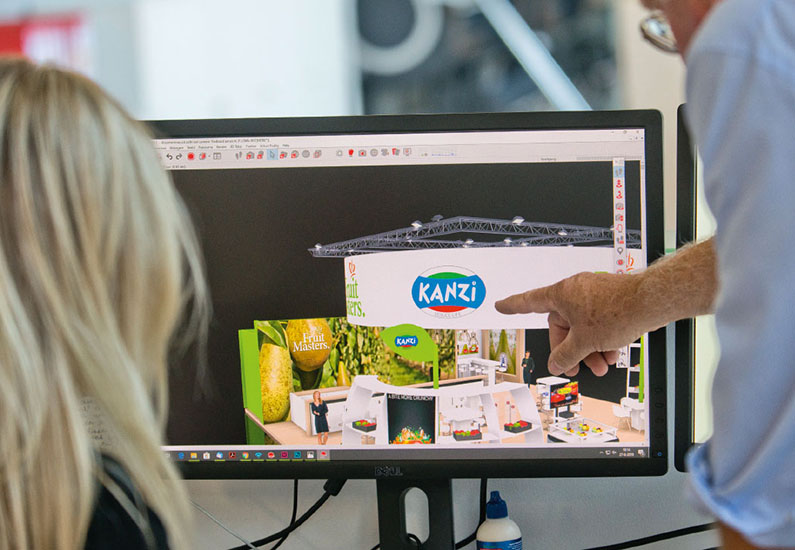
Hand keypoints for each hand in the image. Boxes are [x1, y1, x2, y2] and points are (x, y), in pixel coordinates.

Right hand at [495, 272, 644, 376]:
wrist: (650, 302)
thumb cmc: (618, 311)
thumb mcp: (585, 341)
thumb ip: (567, 355)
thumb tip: (557, 364)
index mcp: (561, 294)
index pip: (529, 301)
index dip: (513, 306)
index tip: (501, 306)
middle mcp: (575, 291)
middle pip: (562, 324)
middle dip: (571, 348)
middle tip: (575, 367)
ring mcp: (593, 293)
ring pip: (582, 325)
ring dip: (590, 347)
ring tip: (601, 364)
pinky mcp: (609, 298)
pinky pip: (597, 321)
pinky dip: (601, 338)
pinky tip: (611, 352)